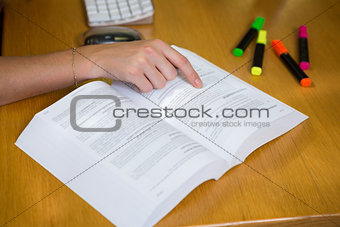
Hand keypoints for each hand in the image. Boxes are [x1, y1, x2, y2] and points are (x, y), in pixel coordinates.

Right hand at [77, 39, 201, 91]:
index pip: (181, 61)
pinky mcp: (133, 72)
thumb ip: (163, 58)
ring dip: (151, 84)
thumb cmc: (125, 54)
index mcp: (158, 44)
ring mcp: (142, 61)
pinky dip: (142, 87)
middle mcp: (151, 51)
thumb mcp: (146, 49)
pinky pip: (147, 88)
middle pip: (171, 76)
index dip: (191, 74)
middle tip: (150, 74)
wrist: (102, 56)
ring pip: (160, 84)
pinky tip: (134, 80)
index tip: (198, 84)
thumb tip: (179, 75)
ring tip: (140, 75)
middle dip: (162, 79)